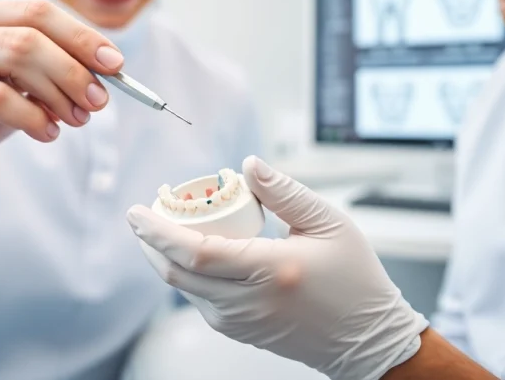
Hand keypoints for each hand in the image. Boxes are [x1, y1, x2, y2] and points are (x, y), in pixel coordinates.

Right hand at [0, 0, 123, 215]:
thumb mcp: (5, 84)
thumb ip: (42, 70)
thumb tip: (105, 70)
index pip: (35, 11)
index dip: (81, 36)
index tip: (116, 64)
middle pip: (30, 32)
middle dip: (76, 67)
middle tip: (100, 100)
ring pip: (17, 59)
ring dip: (60, 92)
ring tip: (77, 118)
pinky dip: (33, 116)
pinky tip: (46, 132)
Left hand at [126, 156, 428, 379]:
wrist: (366, 339)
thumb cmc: (355, 281)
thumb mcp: (329, 223)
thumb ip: (285, 192)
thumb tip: (248, 164)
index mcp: (272, 270)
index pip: (196, 252)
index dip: (159, 231)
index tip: (138, 211)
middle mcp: (250, 301)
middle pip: (177, 273)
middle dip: (150, 242)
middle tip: (143, 214)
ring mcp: (242, 321)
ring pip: (183, 290)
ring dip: (164, 258)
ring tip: (162, 226)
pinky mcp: (240, 331)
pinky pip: (199, 300)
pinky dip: (185, 274)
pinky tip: (188, 252)